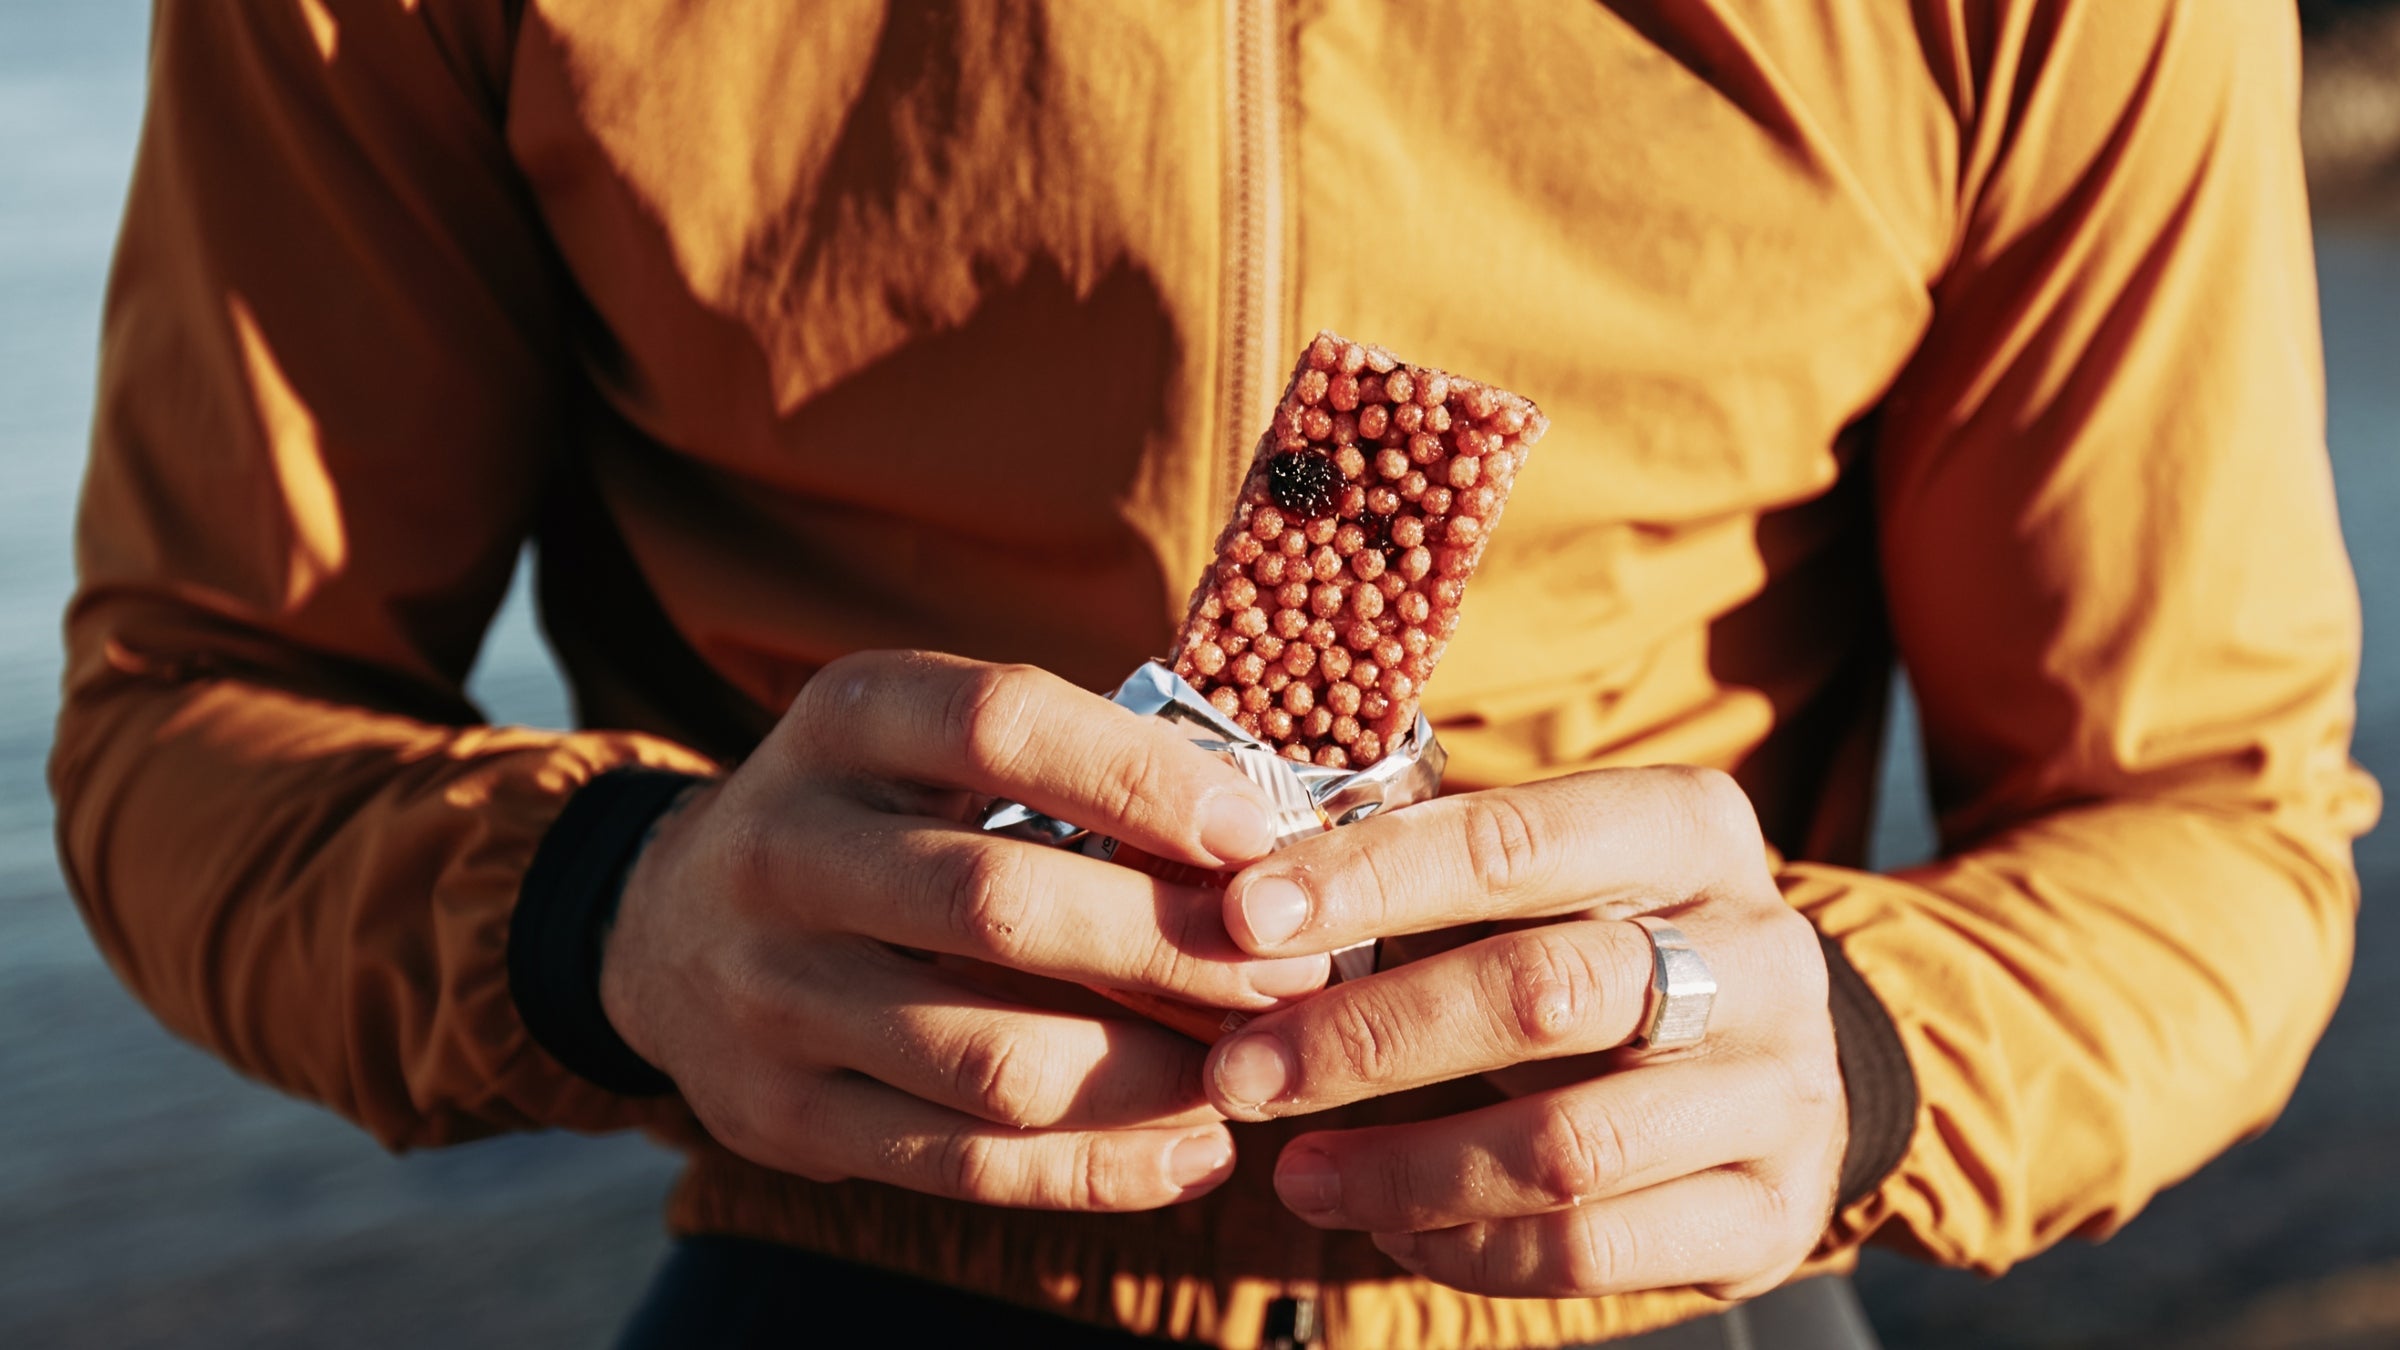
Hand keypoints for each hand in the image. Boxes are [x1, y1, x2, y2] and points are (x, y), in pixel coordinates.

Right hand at [600, 651, 1331, 1210]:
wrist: (665, 929)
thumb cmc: (874, 822)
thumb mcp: (931, 746)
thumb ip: (1069, 769)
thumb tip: (1270, 846)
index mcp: (847, 720)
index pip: (1002, 724)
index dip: (1141, 779)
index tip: (1257, 834)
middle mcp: (787, 847)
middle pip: (1002, 907)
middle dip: (1174, 949)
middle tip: (1296, 972)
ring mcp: (770, 991)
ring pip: (991, 1059)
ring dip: (1153, 1075)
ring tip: (1256, 1069)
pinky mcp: (778, 1113)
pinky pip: (961, 1163)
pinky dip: (1096, 1170)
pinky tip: (1192, 1152)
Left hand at [1204, 766, 1844, 1299]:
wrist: (1775, 1064)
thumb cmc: (1608, 944)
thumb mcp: (1550, 881)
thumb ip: (1435, 880)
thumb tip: (1254, 909)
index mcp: (1690, 829)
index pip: (1516, 840)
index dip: (1375, 878)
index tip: (1248, 916)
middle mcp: (1758, 950)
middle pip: (1540, 992)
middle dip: (1366, 1037)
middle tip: (1241, 1071)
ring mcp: (1778, 1089)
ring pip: (1564, 1146)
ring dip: (1402, 1169)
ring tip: (1296, 1177)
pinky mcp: (1772, 1213)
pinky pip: (1592, 1251)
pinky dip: (1471, 1248)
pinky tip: (1396, 1228)